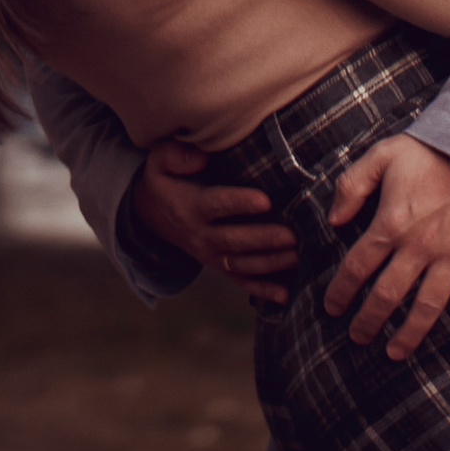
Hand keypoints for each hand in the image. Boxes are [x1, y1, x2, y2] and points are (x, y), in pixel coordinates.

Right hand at [125, 135, 295, 305]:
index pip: (216, 205)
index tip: (265, 200)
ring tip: (297, 256)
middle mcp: (201, 235)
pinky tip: (284, 295)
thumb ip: (176, 156)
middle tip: (292, 236)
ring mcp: (209, 255)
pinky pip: (239, 281)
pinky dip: (261, 290)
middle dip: (264, 239)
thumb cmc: (165, 180)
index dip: (239, 203)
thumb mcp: (159, 162)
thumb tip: (201, 157)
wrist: (152, 214)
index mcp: (190, 207)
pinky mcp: (217, 265)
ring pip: (241, 264)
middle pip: (234, 240)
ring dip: (270, 263)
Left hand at [324, 136, 449, 360]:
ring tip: (394, 352)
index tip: (331, 308)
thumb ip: (353, 184)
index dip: (341, 291)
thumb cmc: (433, 151)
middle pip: (388, 294)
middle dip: (369, 320)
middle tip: (357, 337)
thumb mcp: (385, 153)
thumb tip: (334, 220)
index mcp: (393, 222)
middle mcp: (422, 245)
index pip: (358, 266)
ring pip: (428, 306)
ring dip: (409, 334)